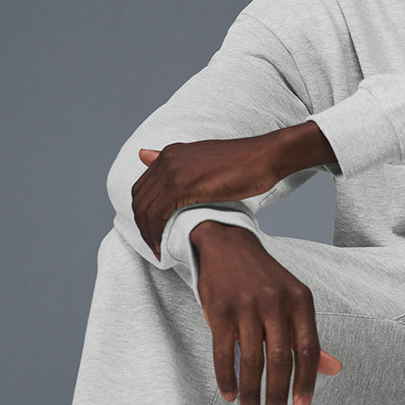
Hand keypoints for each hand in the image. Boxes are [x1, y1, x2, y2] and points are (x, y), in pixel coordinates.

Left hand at [133, 132, 283, 260]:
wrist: (265, 157)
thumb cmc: (244, 164)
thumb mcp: (206, 162)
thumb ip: (178, 164)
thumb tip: (144, 155)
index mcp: (170, 153)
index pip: (141, 188)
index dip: (143, 214)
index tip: (154, 234)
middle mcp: (166, 159)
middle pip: (139, 200)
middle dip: (142, 227)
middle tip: (154, 247)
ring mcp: (173, 170)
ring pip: (145, 209)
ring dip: (148, 234)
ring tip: (159, 251)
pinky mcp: (183, 184)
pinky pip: (157, 214)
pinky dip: (156, 233)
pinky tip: (164, 247)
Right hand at [190, 222, 341, 404]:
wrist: (227, 245)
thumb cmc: (265, 280)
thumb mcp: (294, 301)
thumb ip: (308, 337)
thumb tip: (334, 370)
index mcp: (301, 300)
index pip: (309, 348)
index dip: (307, 380)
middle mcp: (276, 302)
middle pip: (281, 358)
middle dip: (278, 394)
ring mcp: (246, 305)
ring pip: (251, 359)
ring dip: (251, 392)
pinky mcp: (219, 310)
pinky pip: (224, 352)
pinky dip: (227, 377)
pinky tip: (230, 394)